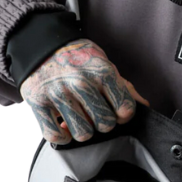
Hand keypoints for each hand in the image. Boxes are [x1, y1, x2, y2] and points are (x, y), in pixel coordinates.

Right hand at [21, 38, 149, 142]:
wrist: (40, 44)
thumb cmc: (77, 58)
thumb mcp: (103, 64)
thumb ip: (123, 86)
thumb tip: (144, 106)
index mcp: (102, 71)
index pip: (125, 108)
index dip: (123, 114)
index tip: (116, 111)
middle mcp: (80, 82)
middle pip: (104, 124)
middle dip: (102, 123)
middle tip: (94, 113)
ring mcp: (58, 93)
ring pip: (82, 133)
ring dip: (82, 130)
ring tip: (79, 118)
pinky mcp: (37, 103)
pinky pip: (54, 135)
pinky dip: (62, 137)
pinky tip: (63, 126)